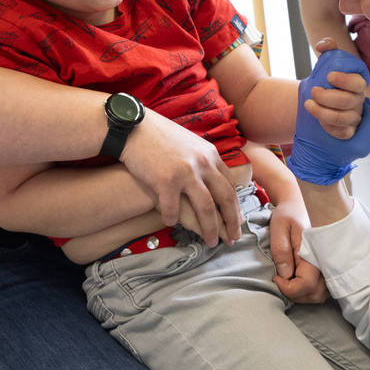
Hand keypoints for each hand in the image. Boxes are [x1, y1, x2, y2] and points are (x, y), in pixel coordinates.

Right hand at [117, 109, 241, 245]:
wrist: (132, 127)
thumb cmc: (158, 136)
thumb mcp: (189, 143)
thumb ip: (202, 160)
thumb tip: (211, 179)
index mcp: (210, 155)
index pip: (230, 185)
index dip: (235, 206)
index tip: (237, 221)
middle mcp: (202, 163)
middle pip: (224, 199)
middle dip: (231, 222)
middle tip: (233, 239)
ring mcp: (185, 173)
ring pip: (206, 209)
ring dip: (210, 229)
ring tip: (211, 242)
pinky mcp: (165, 182)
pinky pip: (173, 210)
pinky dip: (172, 220)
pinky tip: (169, 222)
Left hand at [266, 199, 326, 302]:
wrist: (298, 204)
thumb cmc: (288, 214)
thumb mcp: (278, 228)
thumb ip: (281, 251)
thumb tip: (285, 275)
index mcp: (313, 252)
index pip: (307, 285)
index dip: (289, 288)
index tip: (276, 277)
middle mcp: (324, 261)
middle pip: (315, 294)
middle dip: (295, 294)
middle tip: (280, 281)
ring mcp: (327, 265)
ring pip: (321, 294)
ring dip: (303, 295)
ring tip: (287, 282)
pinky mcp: (326, 266)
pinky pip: (323, 289)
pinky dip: (310, 291)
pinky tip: (296, 280)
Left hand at [286, 46, 369, 185]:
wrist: (319, 102)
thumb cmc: (326, 81)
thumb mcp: (326, 64)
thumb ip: (328, 49)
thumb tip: (323, 44)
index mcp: (356, 83)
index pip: (358, 82)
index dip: (345, 80)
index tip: (329, 75)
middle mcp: (358, 101)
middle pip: (349, 102)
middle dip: (328, 97)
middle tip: (313, 91)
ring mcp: (355, 117)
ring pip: (344, 119)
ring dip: (323, 112)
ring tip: (308, 104)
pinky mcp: (349, 132)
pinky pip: (343, 133)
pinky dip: (330, 128)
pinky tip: (318, 120)